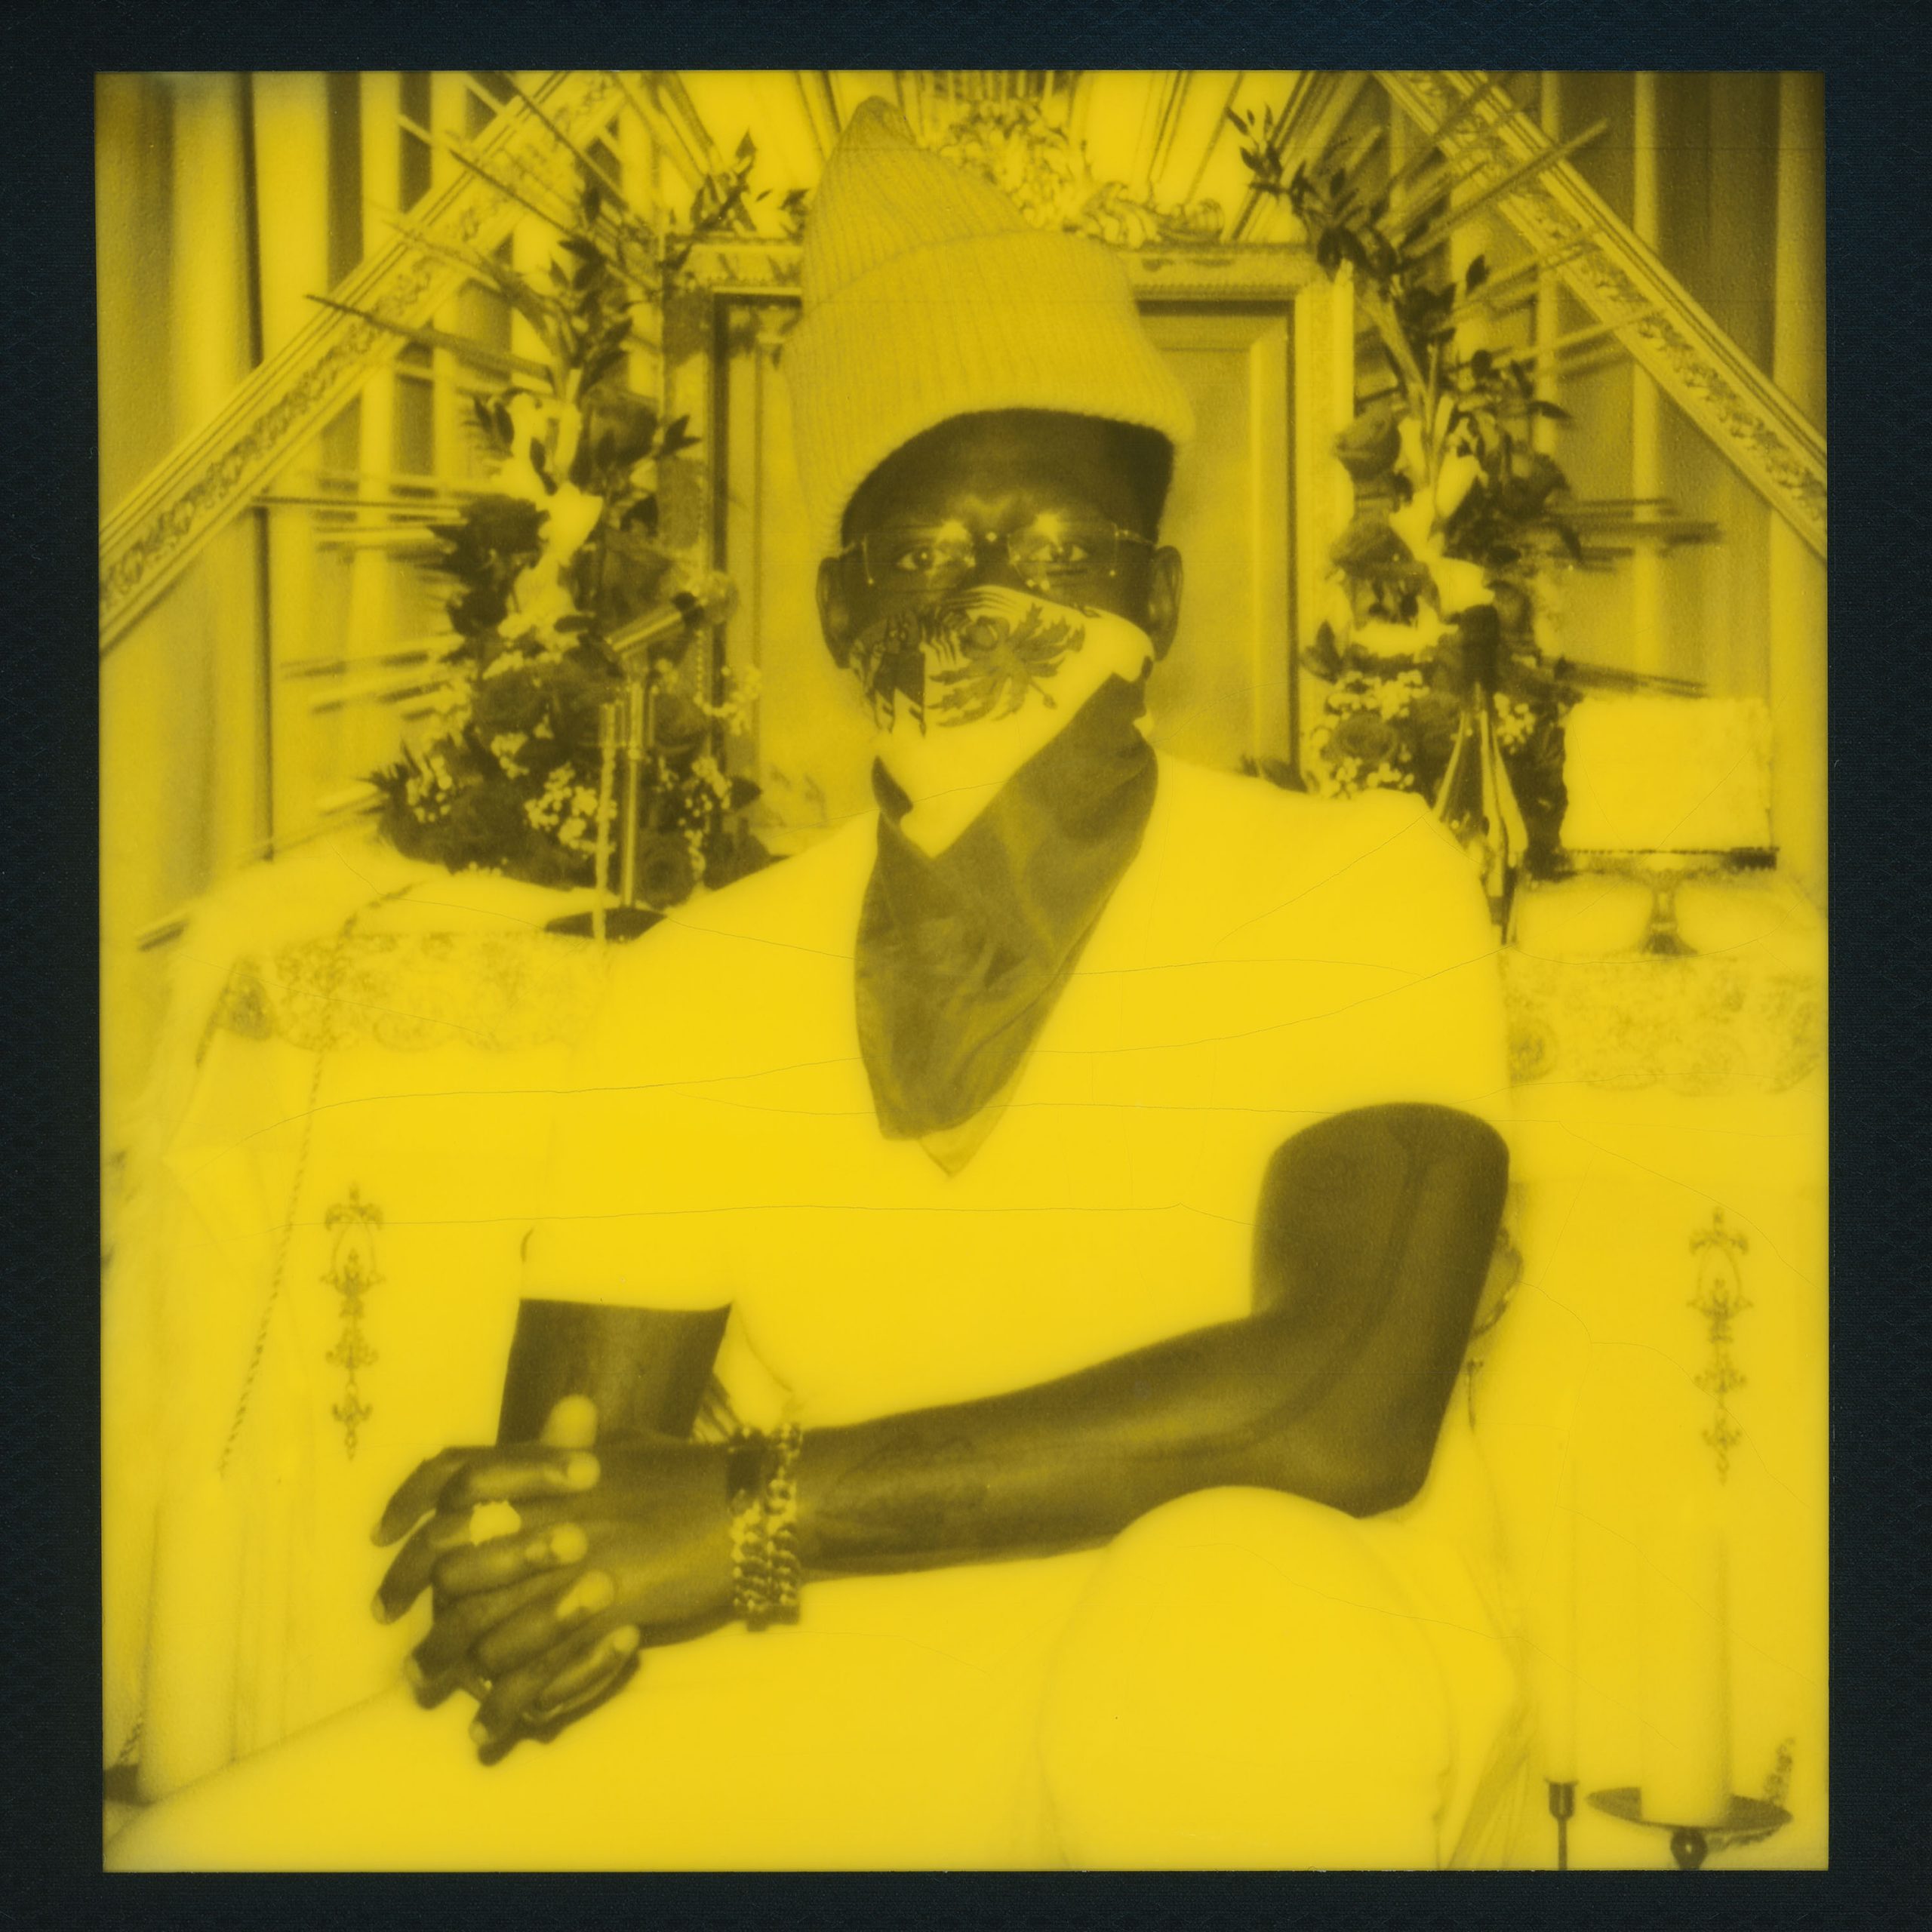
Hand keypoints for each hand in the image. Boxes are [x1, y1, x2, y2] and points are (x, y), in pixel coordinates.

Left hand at [373, 1399, 734, 1752]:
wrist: (752, 1503)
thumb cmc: (689, 1471)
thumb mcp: (624, 1443)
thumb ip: (576, 1442)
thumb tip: (556, 1422)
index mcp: (550, 1466)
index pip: (455, 1474)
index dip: (407, 1503)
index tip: (382, 1539)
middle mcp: (551, 1511)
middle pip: (454, 1561)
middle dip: (417, 1607)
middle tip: (404, 1639)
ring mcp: (577, 1563)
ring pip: (485, 1623)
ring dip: (448, 1663)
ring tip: (431, 1690)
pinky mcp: (607, 1611)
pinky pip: (539, 1668)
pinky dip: (507, 1704)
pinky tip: (490, 1728)